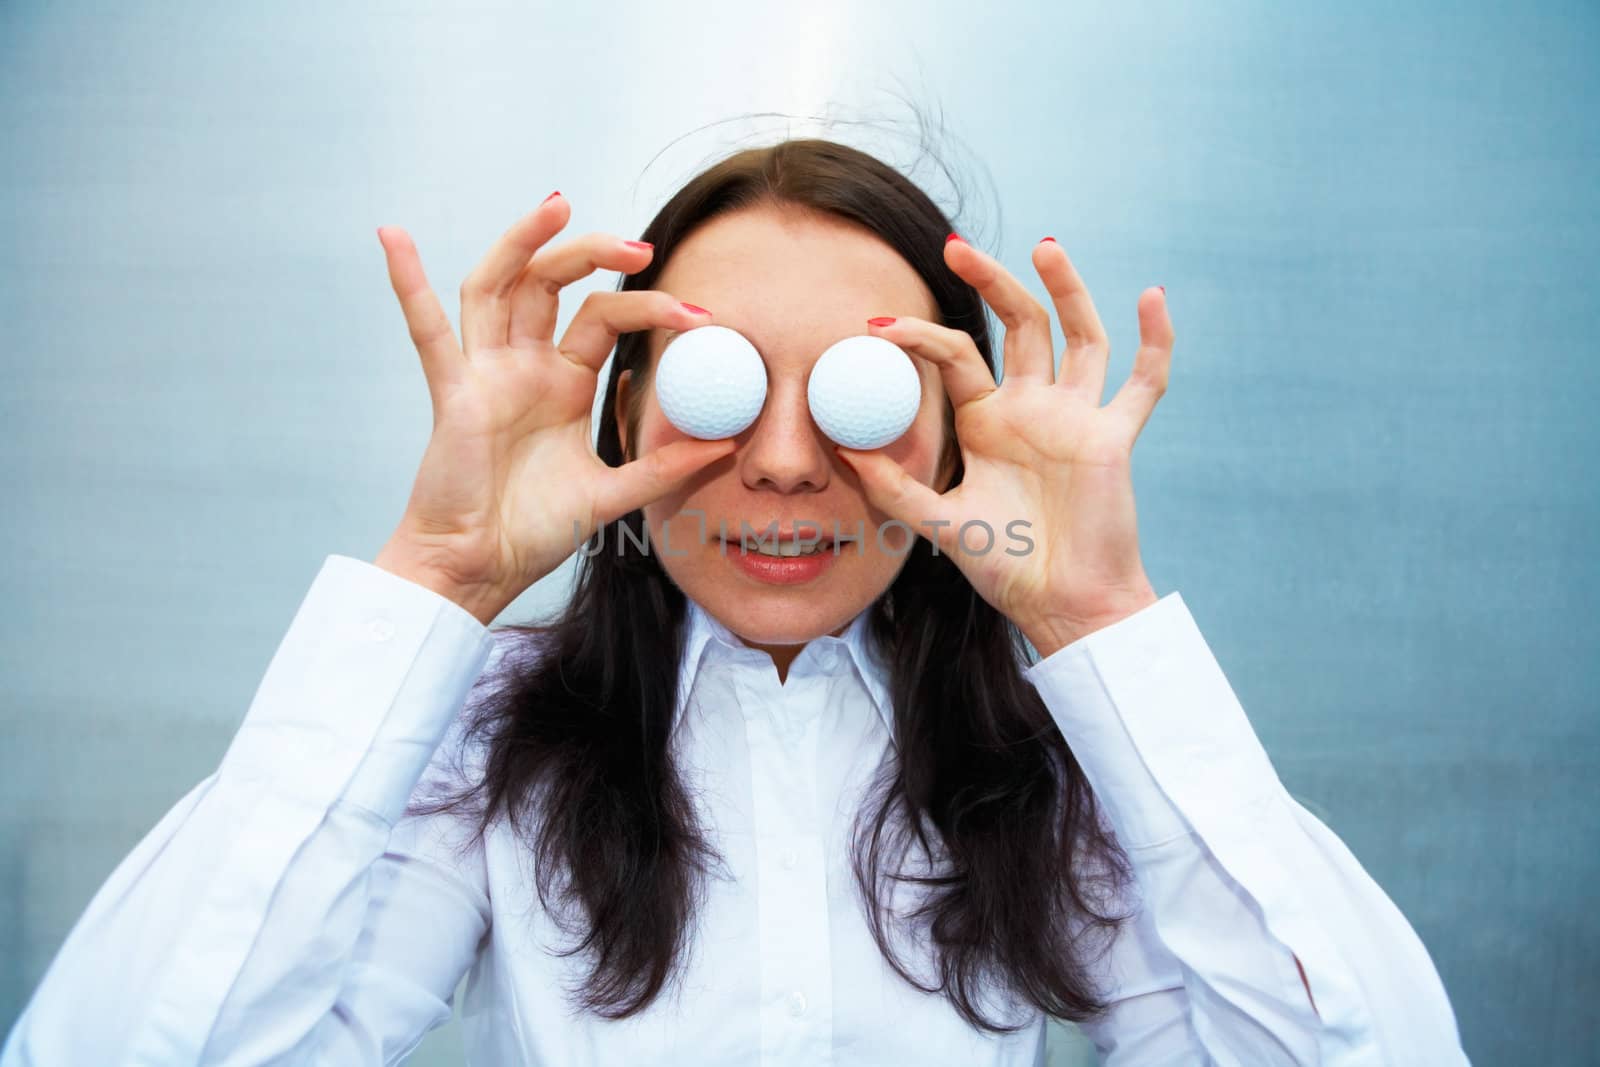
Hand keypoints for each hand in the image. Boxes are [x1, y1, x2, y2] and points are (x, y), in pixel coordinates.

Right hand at [371, 194, 735, 623]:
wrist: (478, 571)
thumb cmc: (531, 533)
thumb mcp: (611, 496)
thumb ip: (661, 468)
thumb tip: (725, 446)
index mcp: (562, 384)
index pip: (604, 319)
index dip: (649, 308)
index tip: (700, 315)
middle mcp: (524, 367)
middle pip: (552, 285)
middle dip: (593, 254)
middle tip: (641, 246)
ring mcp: (485, 374)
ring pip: (499, 287)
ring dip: (523, 243)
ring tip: (557, 205)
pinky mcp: (453, 394)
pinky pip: (426, 332)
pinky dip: (406, 281)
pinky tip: (393, 234)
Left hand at [834, 236, 1172, 656]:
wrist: (1062, 607)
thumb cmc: (1006, 568)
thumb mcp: (940, 524)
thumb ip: (896, 489)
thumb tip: (844, 450)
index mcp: (988, 421)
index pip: (954, 358)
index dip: (919, 338)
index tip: (877, 326)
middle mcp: (1033, 408)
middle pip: (1017, 326)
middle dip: (991, 284)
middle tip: (956, 247)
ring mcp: (1076, 418)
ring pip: (1080, 336)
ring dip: (1067, 290)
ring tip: (1045, 245)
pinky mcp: (1114, 437)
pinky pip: (1143, 382)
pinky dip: (1155, 340)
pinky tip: (1152, 295)